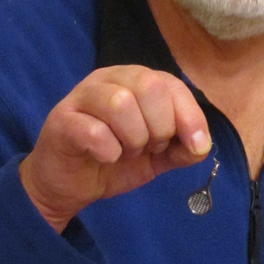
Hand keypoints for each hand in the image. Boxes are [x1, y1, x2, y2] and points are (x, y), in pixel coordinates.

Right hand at [19, 66, 210, 232]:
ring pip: (121, 102)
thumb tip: (201, 145)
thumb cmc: (114, 159)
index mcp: (135, 80)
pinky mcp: (61, 120)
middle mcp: (109, 79)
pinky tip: (106, 157)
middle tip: (150, 147)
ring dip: (133, 137)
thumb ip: (182, 148)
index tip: (195, 146)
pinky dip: (108, 149)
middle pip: (149, 85)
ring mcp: (82, 96)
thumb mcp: (158, 156)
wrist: (68, 184)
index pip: (172, 84)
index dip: (189, 115)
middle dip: (160, 125)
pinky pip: (93, 129)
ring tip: (126, 151)